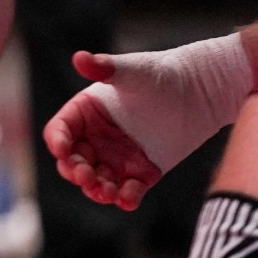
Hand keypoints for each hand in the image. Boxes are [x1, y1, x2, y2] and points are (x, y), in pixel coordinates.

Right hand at [44, 51, 163, 211]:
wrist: (200, 91)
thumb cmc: (161, 74)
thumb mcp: (131, 71)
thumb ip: (105, 68)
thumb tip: (79, 58)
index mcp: (85, 113)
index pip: (60, 131)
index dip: (57, 142)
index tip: (63, 151)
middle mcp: (96, 137)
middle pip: (73, 161)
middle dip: (75, 172)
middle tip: (86, 176)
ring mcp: (118, 156)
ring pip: (97, 180)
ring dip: (97, 189)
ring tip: (107, 192)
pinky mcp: (142, 171)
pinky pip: (129, 190)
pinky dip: (126, 198)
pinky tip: (128, 199)